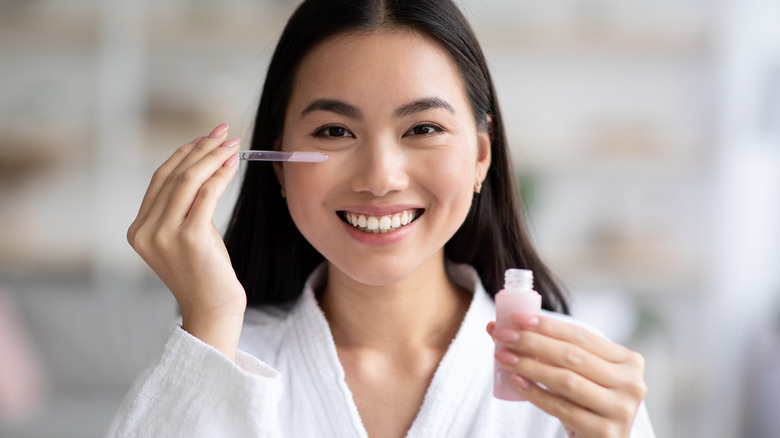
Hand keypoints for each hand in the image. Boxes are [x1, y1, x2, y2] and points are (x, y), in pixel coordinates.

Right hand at [127, 123, 244, 358]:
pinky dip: (221, 175)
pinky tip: (233, 164)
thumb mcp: (187, 235)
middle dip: (200, 148)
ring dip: (213, 157)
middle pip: (173, 175)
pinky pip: (206, 195)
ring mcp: (164, 235)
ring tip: (232, 143)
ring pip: (188, 181)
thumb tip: (203, 164)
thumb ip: (185, 206)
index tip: (205, 136)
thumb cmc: (205, 272)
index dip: (184, 153)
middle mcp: (145, 231)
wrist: (213, 310)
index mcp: (137, 230)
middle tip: (222, 132)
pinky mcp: (189, 237)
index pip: (159, 180)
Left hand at [488, 314, 646, 437]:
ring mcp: (621, 410)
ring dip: (529, 366)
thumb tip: (499, 327)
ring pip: (566, 381)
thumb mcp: (579, 374)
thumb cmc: (586, 402)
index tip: (515, 318)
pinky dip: (536, 394)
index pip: (581, 336)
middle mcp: (631, 383)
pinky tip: (517, 382)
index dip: (547, 325)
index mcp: (629, 361)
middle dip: (532, 342)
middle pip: (572, 356)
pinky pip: (561, 408)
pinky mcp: (605, 432)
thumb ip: (551, 350)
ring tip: (503, 357)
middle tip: (502, 335)